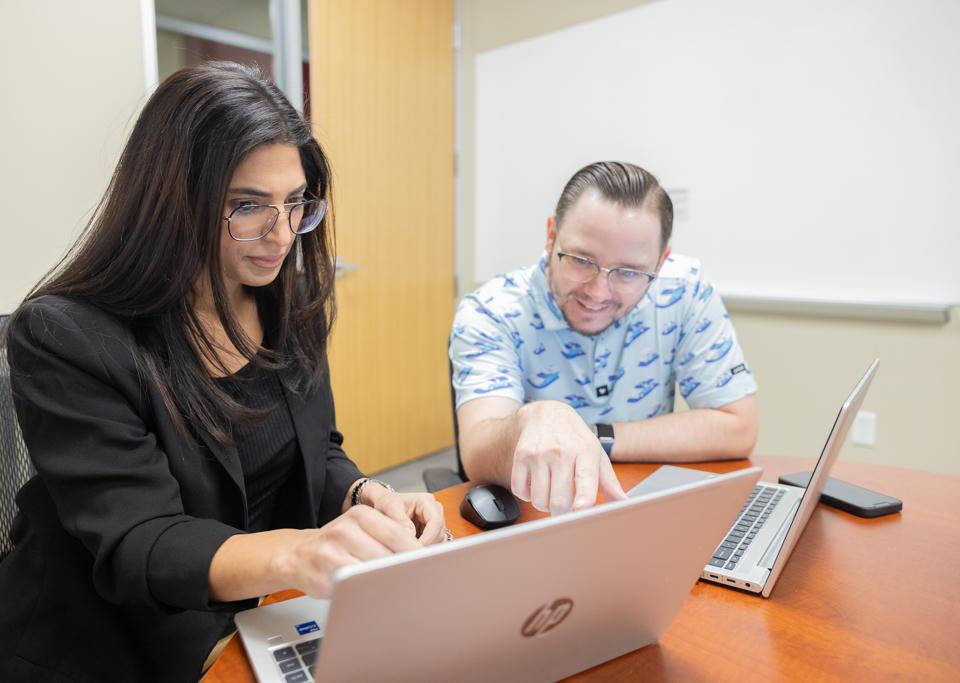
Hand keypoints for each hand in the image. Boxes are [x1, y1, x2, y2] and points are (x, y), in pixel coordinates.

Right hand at [274, 505, 422, 597]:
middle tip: (418, 580)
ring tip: (399, 587)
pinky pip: (355, 587)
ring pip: (372, 572)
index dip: (416, 553)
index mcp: (360, 515)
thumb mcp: (360, 528)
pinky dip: (369, 592)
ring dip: (388, 582)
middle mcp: (345, 530)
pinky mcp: (325, 576)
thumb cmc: (337, 544)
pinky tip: (376, 594)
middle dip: (405, 569)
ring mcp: (332, 553)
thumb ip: (387, 537)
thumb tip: (420, 558)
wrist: (298, 554)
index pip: (398, 534)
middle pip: (388, 554)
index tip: (429, 565)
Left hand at [364, 486, 447, 544]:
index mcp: (427, 501)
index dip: (429, 538)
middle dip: (426, 545)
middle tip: (410, 554)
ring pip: (439, 541)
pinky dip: (423, 548)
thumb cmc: (388, 502)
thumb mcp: (390, 508)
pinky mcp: (432, 532)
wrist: (385, 504)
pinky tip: (410, 549)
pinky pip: (434, 544)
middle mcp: (435, 511)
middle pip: (439, 533)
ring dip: (425, 548)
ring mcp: (435, 522)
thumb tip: (411, 536)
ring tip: (408, 551)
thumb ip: (400, 521)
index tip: (415, 548)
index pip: (436, 522)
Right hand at [510, 401, 626, 514]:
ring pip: (539, 500)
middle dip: (562, 512)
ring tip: (551, 493)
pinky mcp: (520, 456)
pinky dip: (528, 495)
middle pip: (558, 501)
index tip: (580, 511)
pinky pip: (520, 491)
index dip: (582, 501)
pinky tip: (536, 485)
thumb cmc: (575, 439)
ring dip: (545, 505)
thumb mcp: (596, 454)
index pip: (585, 480)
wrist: (547, 414)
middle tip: (566, 508)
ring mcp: (538, 454)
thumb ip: (609, 481)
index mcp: (585, 452)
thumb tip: (624, 502)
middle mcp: (561, 452)